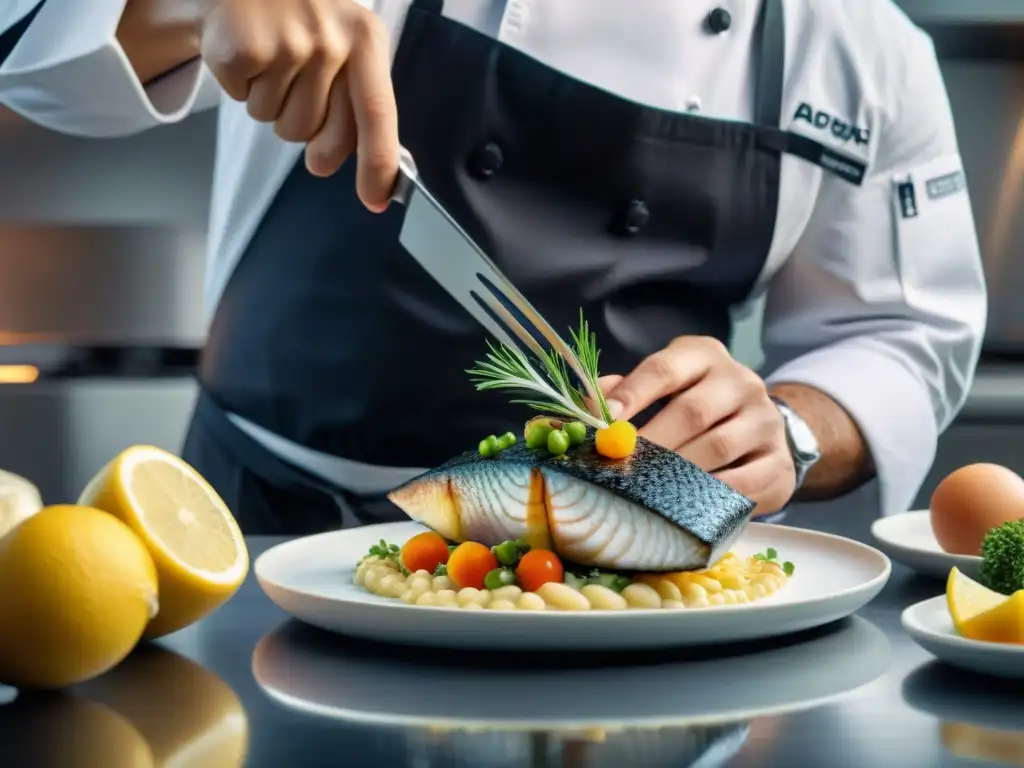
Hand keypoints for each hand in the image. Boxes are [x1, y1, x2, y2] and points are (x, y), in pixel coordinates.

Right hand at [197, 0, 398, 208]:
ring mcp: (287, 43)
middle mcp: (332, 39)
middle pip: (318, 132)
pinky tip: (248, 54)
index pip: (378, 114)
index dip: (377, 163)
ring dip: (271, 105)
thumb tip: (328, 164)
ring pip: (280, 123)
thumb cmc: (302, 21)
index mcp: (366, 39)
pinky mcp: (244, 49)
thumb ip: (352, 103)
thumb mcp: (343, 46)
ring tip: (271, 62)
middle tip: (297, 95)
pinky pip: (245, 102)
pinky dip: (241, 88)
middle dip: (306, 132)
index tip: (376, 200)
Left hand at [602, 337, 794, 514]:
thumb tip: (586, 408)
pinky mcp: (779, 462)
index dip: (633, 393)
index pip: (665, 369)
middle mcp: (741, 381)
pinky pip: (744, 482)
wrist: (759, 430)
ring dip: (677, 470)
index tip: (604, 419)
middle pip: (693, 410)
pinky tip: (684, 503)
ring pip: (718, 446)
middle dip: (652, 441)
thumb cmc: (694, 406)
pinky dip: (711, 494)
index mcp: (704, 356)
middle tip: (620, 465)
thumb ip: (623, 393)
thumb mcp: (662, 388)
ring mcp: (766, 421)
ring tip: (645, 488)